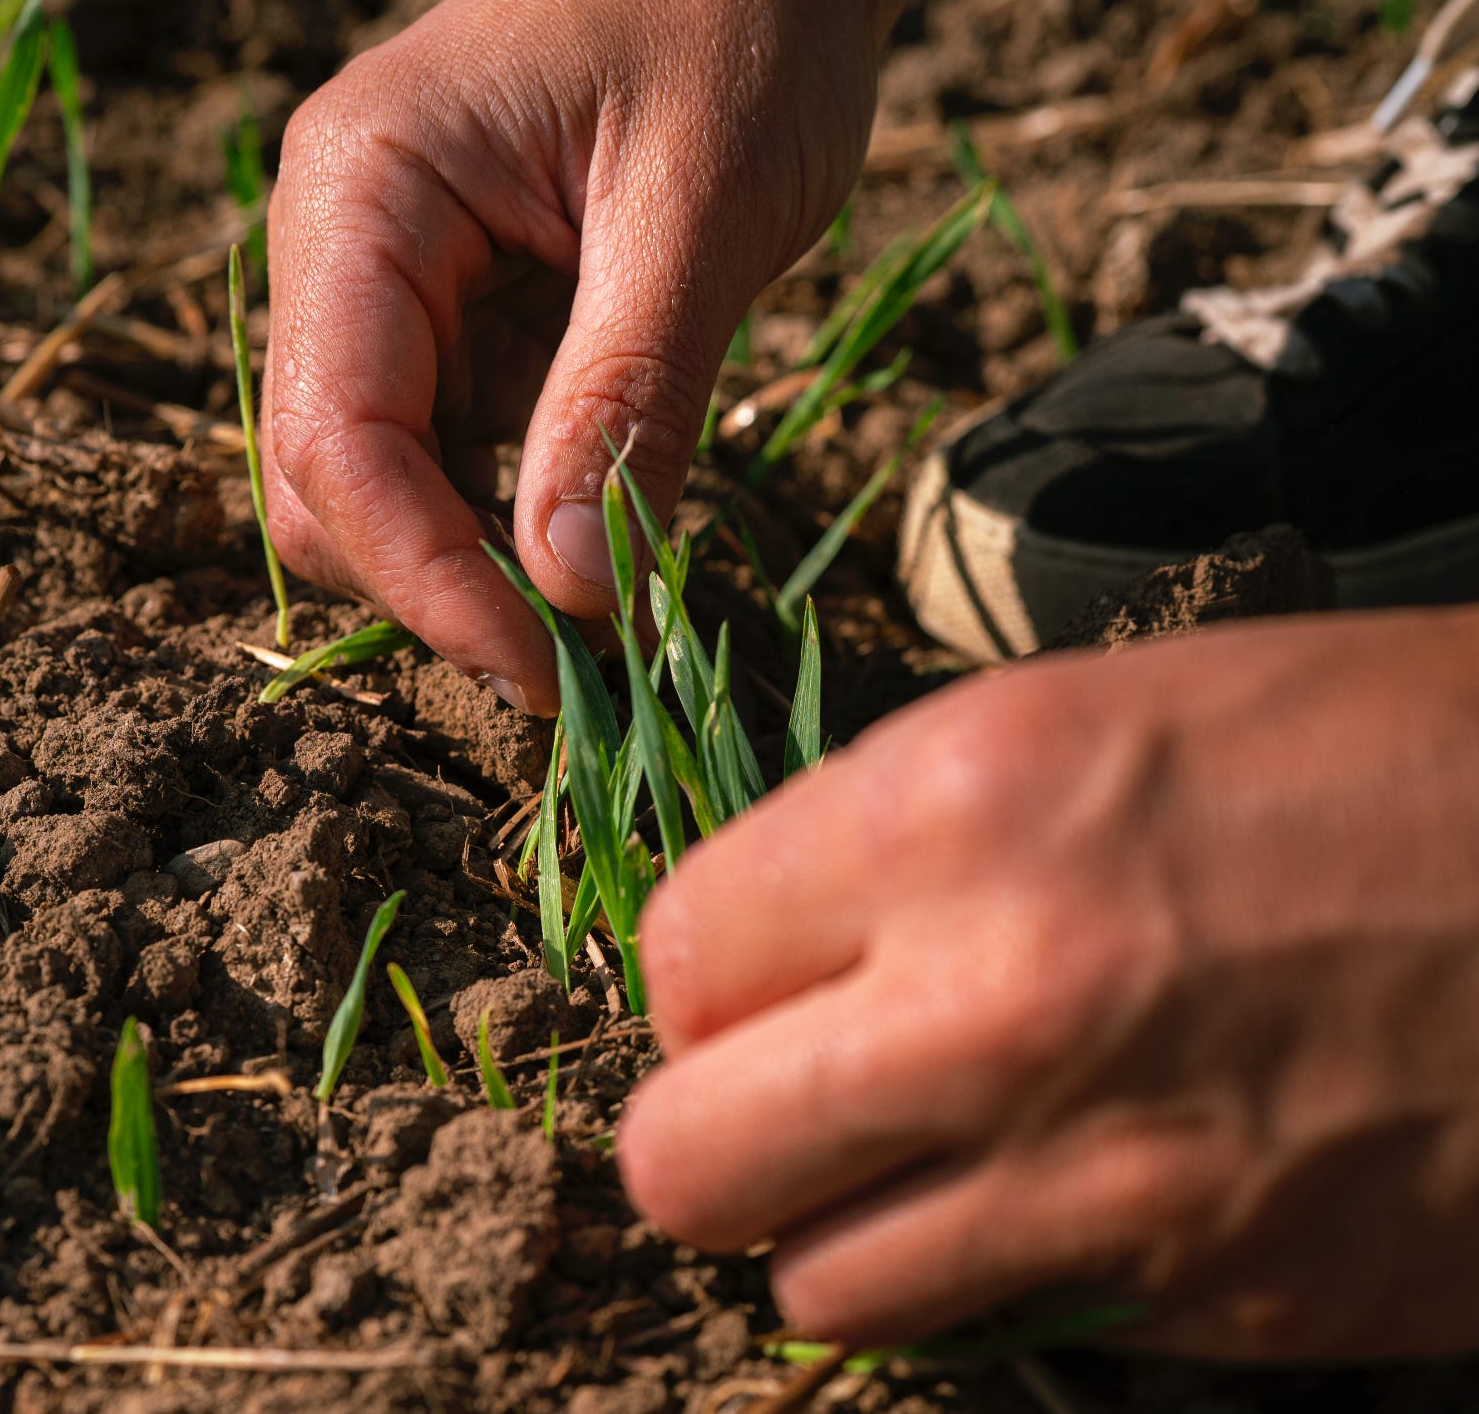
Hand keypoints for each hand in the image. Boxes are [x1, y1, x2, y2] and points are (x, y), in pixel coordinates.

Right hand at [262, 0, 924, 712]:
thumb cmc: (738, 24)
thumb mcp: (698, 213)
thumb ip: (628, 395)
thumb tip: (570, 589)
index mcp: (364, 194)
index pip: (336, 440)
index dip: (429, 581)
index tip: (551, 673)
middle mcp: (348, 247)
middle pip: (332, 483)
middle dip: (442, 584)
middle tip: (584, 659)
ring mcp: (403, 286)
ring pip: (388, 485)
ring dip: (482, 565)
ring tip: (609, 609)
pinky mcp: (468, 317)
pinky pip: (460, 452)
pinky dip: (522, 518)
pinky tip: (607, 534)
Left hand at [618, 608, 1478, 1358]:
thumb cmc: (1367, 745)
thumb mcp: (1099, 712)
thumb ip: (905, 830)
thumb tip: (783, 931)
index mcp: (956, 807)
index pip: (674, 953)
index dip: (704, 974)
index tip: (761, 972)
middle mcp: (999, 1003)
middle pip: (685, 1158)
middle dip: (716, 1126)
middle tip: (796, 1082)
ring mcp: (1106, 1179)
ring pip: (814, 1285)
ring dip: (841, 1220)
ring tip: (921, 1149)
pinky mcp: (1216, 1300)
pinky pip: (995, 1327)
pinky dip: (991, 1275)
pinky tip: (1070, 1183)